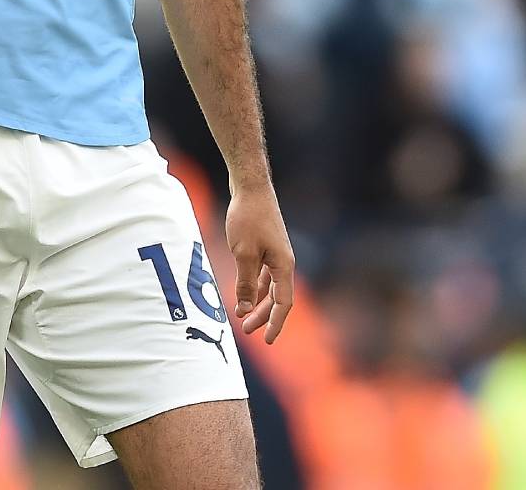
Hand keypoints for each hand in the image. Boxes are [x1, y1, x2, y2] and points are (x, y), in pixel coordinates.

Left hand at [225, 181, 294, 342]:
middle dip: (262, 315)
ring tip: (242, 316)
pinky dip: (253, 285)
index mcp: (284, 265)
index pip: (283, 302)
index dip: (275, 323)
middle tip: (247, 331)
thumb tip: (244, 309)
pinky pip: (262, 274)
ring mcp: (275, 253)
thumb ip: (245, 283)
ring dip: (256, 302)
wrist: (250, 187)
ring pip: (268, 286)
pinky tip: (242, 292)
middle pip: (276, 297)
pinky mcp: (265, 246)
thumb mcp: (243, 253)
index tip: (267, 339)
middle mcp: (283, 261)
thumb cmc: (248, 218)